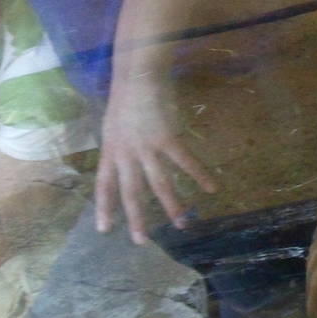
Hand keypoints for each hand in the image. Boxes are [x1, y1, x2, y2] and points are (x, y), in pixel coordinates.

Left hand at [94, 79, 214, 243]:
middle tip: (143, 241)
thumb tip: (125, 163)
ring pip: (159, 184)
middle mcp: (126, 153)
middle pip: (131, 192)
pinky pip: (186, 162)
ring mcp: (147, 147)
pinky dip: (200, 175)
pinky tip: (212, 188)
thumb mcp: (113, 126)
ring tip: (182, 223)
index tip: (105, 230)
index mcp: (110, 150)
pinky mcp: (168, 138)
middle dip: (137, 218)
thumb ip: (119, 147)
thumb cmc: (126, 98)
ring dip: (172, 206)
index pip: (104, 185)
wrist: (138, 76)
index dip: (105, 208)